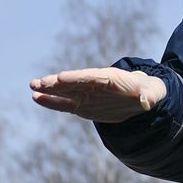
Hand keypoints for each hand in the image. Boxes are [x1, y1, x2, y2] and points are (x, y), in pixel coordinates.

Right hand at [29, 68, 167, 122]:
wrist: (138, 97)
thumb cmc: (146, 93)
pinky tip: (36, 97)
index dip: (76, 78)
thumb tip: (148, 101)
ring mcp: (85, 94)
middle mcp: (94, 84)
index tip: (61, 77)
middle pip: (73, 82)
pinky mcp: (81, 104)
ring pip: (64, 91)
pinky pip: (63, 103)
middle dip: (56, 82)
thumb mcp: (151, 94)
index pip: (90, 78)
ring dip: (48, 89)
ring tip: (32, 86)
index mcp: (109, 79)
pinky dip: (50, 100)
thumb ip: (149, 96)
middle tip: (38, 82)